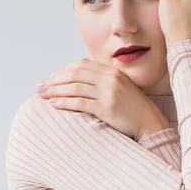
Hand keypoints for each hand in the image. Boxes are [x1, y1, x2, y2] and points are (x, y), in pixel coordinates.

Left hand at [36, 58, 164, 140]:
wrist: (149, 124)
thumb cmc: (132, 110)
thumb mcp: (120, 88)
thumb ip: (103, 82)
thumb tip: (78, 82)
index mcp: (112, 72)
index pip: (81, 64)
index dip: (63, 70)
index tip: (51, 78)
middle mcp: (110, 79)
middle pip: (75, 74)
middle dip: (54, 80)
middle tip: (40, 87)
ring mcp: (109, 93)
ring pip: (75, 87)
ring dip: (55, 91)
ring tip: (43, 96)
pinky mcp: (107, 108)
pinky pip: (80, 103)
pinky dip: (64, 102)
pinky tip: (54, 105)